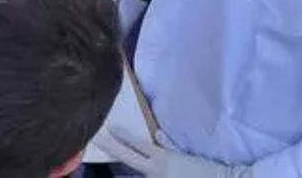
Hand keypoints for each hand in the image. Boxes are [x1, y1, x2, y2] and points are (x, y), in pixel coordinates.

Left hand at [92, 126, 250, 176]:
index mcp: (163, 158)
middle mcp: (156, 170)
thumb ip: (169, 145)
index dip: (123, 137)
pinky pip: (146, 176)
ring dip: (126, 165)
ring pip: (137, 171)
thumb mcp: (186, 155)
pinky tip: (131, 171)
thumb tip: (157, 133)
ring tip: (110, 154)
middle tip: (97, 139)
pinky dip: (140, 173)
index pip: (137, 145)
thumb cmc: (203, 169)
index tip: (110, 128)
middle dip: (112, 147)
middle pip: (129, 157)